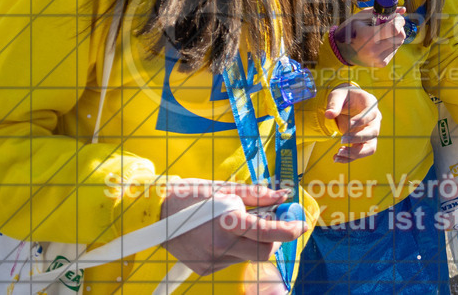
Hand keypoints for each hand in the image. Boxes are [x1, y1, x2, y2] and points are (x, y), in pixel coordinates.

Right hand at [160, 181, 305, 276]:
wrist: (155, 214)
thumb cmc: (190, 196)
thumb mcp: (224, 188)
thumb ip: (257, 194)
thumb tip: (282, 194)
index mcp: (228, 222)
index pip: (269, 233)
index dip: (290, 229)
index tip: (302, 224)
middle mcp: (221, 246)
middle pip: (264, 252)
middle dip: (274, 239)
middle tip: (271, 222)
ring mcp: (213, 261)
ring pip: (248, 256)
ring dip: (252, 241)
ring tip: (238, 223)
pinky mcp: (205, 269)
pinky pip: (231, 260)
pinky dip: (235, 247)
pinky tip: (222, 234)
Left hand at [325, 83, 380, 161]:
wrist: (345, 103)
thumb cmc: (343, 97)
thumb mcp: (337, 96)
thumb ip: (333, 104)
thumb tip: (329, 115)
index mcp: (370, 104)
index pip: (372, 113)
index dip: (362, 120)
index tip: (348, 124)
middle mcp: (374, 120)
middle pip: (373, 132)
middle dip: (358, 138)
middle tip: (341, 139)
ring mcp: (370, 132)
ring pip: (370, 147)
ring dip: (355, 153)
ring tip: (338, 153)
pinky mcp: (363, 142)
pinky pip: (360, 153)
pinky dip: (348, 158)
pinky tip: (335, 158)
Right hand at [334, 8, 406, 67]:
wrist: (343, 51)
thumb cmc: (351, 30)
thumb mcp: (362, 17)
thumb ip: (382, 12)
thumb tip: (403, 9)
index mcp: (367, 36)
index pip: (394, 29)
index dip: (399, 21)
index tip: (397, 17)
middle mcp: (374, 50)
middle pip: (400, 36)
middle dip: (399, 27)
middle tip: (391, 23)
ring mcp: (378, 59)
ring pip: (399, 43)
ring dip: (394, 35)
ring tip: (382, 33)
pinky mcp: (382, 63)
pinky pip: (394, 49)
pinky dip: (390, 43)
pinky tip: (380, 42)